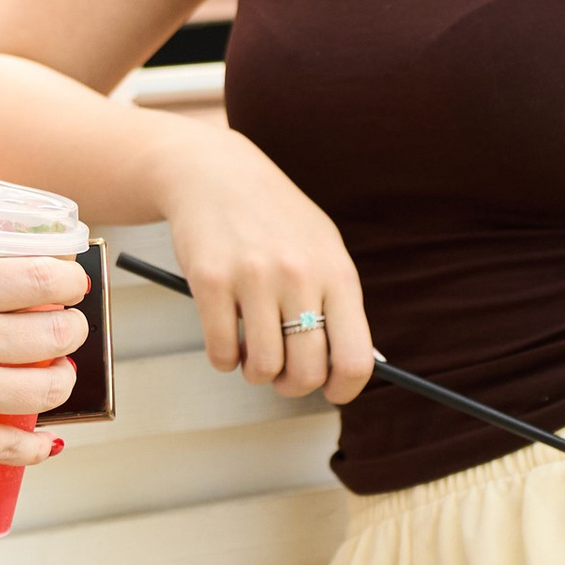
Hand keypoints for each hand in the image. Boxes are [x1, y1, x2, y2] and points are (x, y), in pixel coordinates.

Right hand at [0, 255, 86, 474]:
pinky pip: (14, 447)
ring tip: (56, 378)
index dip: (68, 281)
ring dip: (62, 382)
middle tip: (68, 330)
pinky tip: (44, 443)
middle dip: (73, 330)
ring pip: (48, 389)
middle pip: (55, 333)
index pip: (36, 280)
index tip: (72, 285)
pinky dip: (37, 447)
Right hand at [159, 125, 372, 403]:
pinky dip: (223, 359)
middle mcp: (299, 276)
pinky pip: (220, 353)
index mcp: (336, 273)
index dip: (344, 389)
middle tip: (281, 375)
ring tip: (251, 352)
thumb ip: (337, 303)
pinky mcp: (210, 281)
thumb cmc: (273, 218)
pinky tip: (225, 338)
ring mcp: (253, 278)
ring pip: (262, 368)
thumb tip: (353, 367)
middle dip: (293, 385)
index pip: (354, 358)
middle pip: (307, 371)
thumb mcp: (321, 248)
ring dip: (255, 372)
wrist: (215, 173)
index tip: (330, 390)